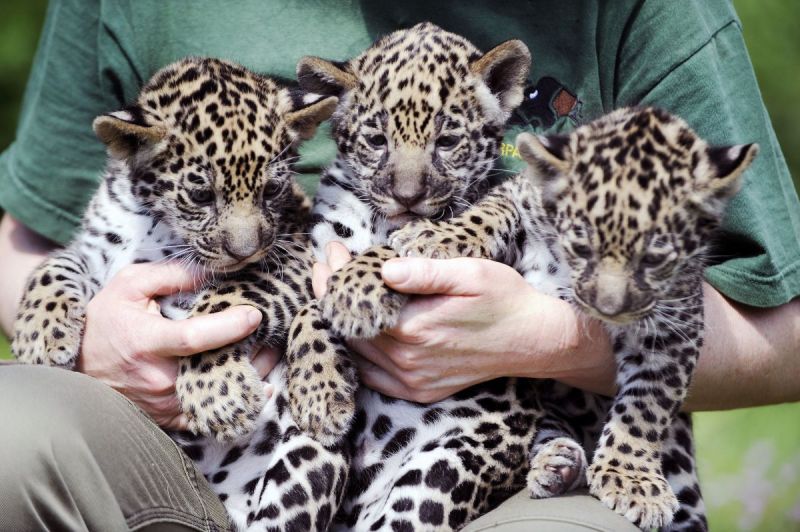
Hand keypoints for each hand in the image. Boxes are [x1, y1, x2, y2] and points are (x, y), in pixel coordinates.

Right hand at [78, 262, 278, 429]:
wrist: (80, 365)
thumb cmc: (106, 321)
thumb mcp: (128, 286)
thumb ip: (170, 274)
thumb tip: (210, 270)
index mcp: (147, 342)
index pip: (194, 338)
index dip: (228, 327)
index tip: (255, 315)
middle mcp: (158, 377)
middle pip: (216, 367)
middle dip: (253, 352)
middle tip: (276, 333)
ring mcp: (165, 403)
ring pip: (219, 391)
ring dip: (251, 374)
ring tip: (273, 352)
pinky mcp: (170, 418)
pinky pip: (212, 413)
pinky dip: (238, 399)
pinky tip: (259, 384)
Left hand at [313, 242, 615, 402]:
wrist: (533, 340)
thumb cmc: (504, 300)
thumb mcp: (472, 273)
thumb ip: (426, 272)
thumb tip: (384, 269)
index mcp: (416, 328)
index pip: (356, 303)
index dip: (337, 277)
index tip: (332, 252)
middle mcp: (409, 359)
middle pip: (350, 327)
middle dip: (333, 293)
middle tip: (326, 265)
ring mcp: (413, 380)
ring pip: (356, 351)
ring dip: (340, 320)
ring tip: (332, 289)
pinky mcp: (419, 391)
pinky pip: (371, 376)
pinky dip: (356, 352)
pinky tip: (353, 330)